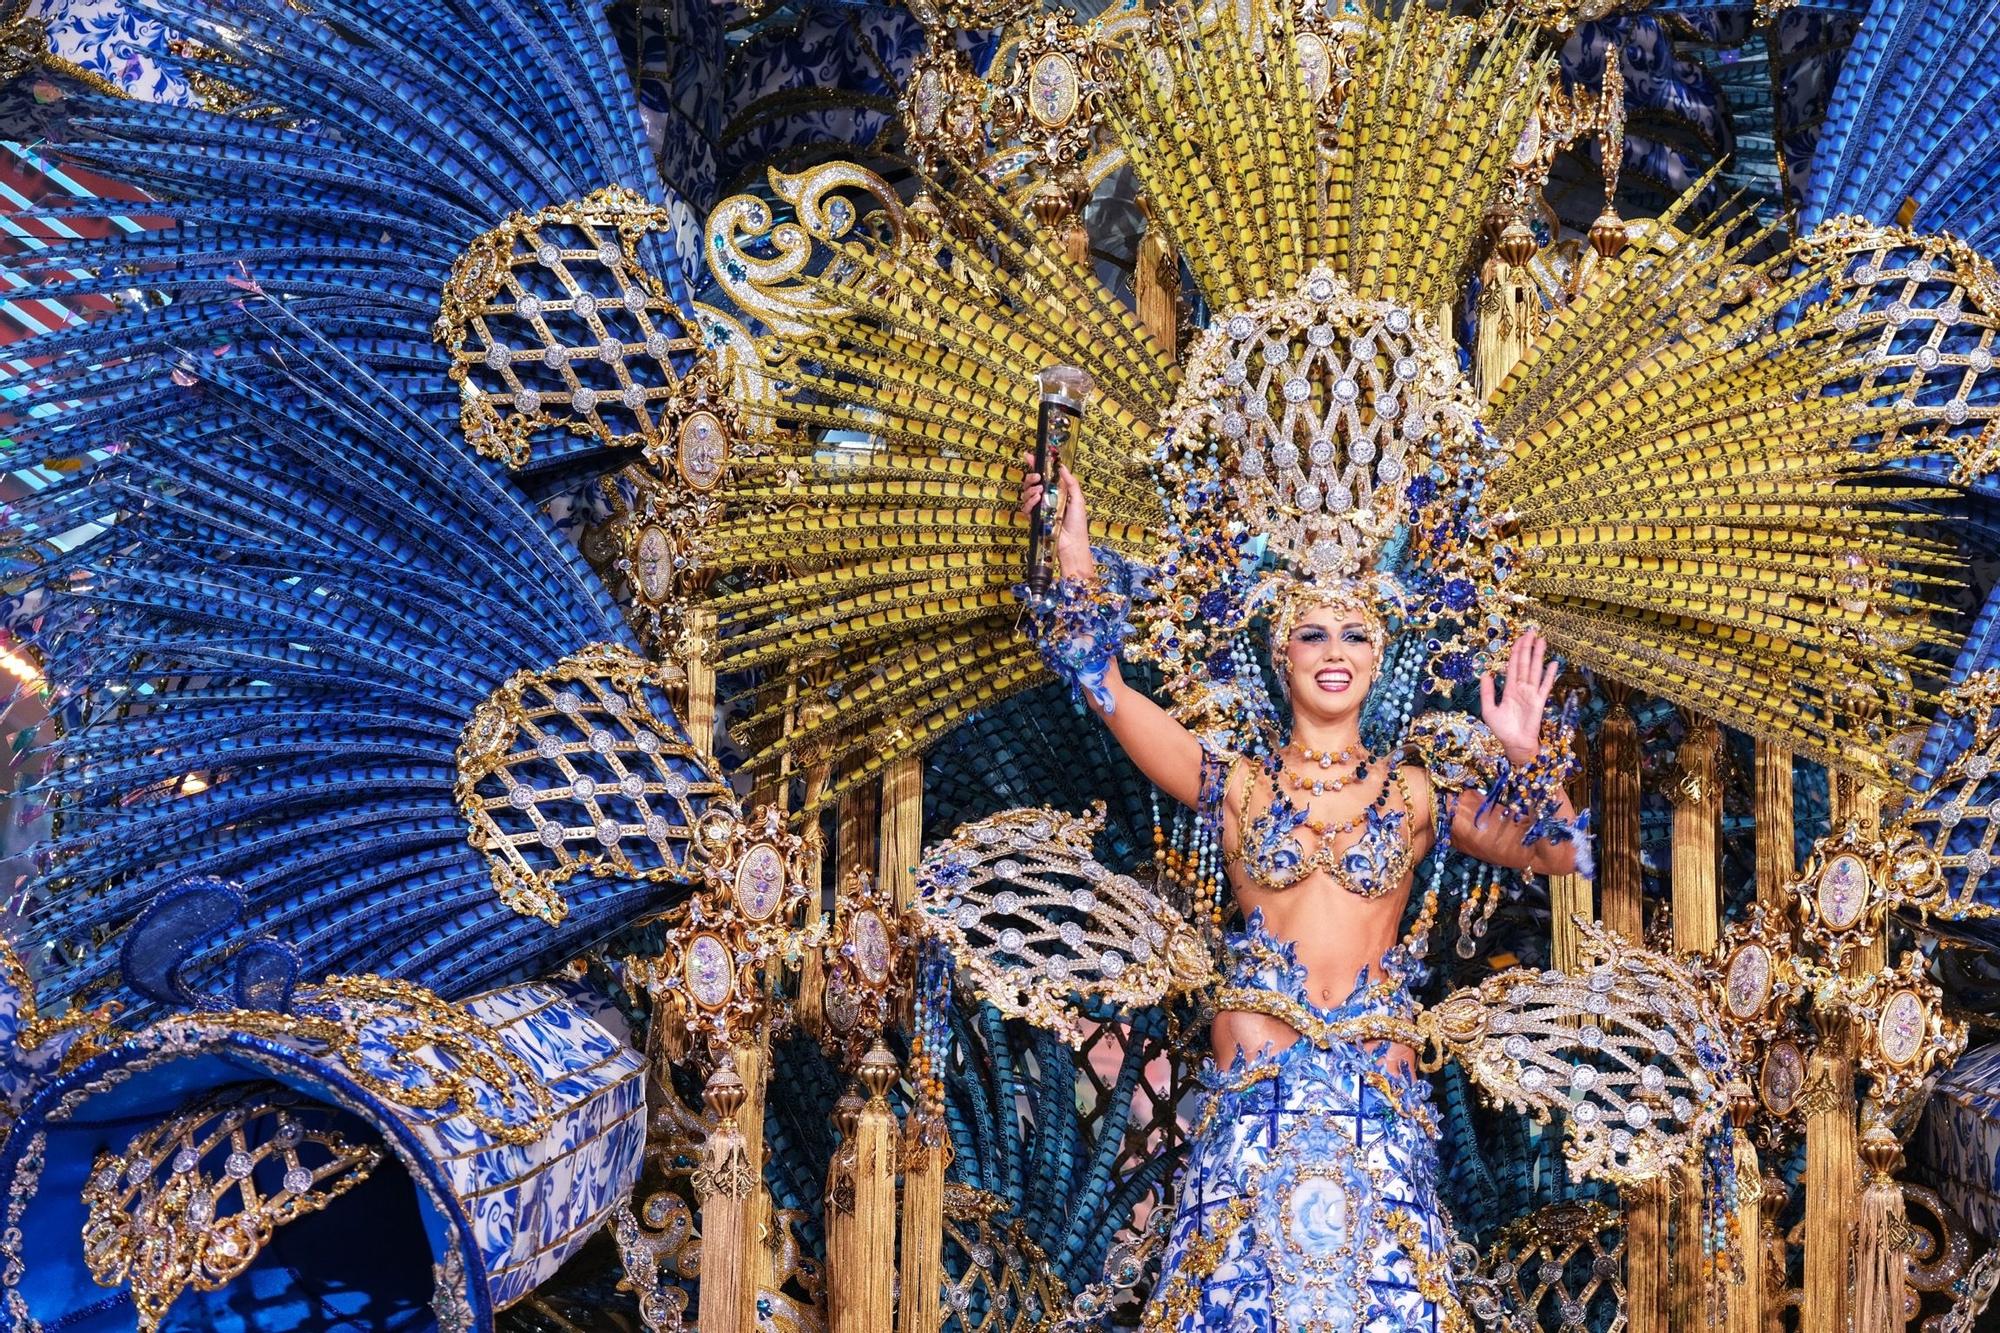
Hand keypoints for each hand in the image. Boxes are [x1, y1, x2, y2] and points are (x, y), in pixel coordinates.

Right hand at [1019, 452, 1093, 579]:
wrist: (1073, 543)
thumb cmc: (1078, 523)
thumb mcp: (1078, 499)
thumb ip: (1070, 483)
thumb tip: (1061, 467)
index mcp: (1056, 492)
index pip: (1044, 476)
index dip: (1035, 465)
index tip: (1030, 456)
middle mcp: (1045, 499)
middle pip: (1031, 483)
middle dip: (1031, 477)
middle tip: (1037, 477)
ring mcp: (1038, 508)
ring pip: (1026, 493)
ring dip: (1031, 488)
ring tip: (1039, 490)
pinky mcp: (1034, 519)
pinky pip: (1025, 507)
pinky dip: (1029, 501)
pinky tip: (1037, 499)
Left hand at [1479, 631, 1557, 764]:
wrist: (1514, 744)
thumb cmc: (1502, 729)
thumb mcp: (1489, 710)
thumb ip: (1487, 692)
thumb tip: (1485, 674)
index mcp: (1509, 688)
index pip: (1513, 665)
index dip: (1515, 651)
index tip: (1519, 637)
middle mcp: (1521, 688)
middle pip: (1525, 663)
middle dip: (1527, 647)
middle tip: (1531, 631)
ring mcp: (1531, 693)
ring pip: (1535, 670)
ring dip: (1538, 656)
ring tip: (1542, 641)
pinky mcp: (1539, 702)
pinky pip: (1545, 685)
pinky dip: (1549, 675)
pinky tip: (1553, 663)